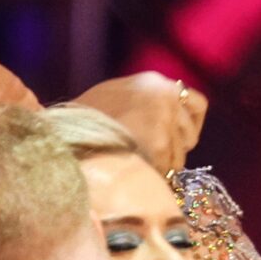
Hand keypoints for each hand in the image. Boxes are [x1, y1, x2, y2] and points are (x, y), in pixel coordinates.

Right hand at [70, 71, 205, 171]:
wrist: (64, 133)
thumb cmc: (83, 120)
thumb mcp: (116, 96)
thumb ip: (144, 103)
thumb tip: (166, 123)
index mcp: (155, 82)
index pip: (197, 103)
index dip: (189, 125)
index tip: (179, 138)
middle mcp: (165, 97)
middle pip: (190, 135)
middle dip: (174, 150)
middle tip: (151, 159)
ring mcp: (163, 120)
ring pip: (179, 157)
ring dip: (161, 167)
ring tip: (134, 166)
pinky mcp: (157, 143)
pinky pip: (165, 170)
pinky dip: (151, 177)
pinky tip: (132, 172)